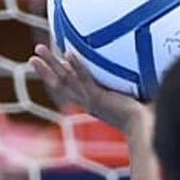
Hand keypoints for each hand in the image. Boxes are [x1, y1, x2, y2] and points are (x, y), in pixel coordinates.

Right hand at [29, 44, 151, 136]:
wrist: (146, 128)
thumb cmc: (143, 116)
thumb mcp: (130, 99)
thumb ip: (127, 88)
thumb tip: (139, 70)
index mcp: (92, 103)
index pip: (70, 87)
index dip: (58, 76)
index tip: (50, 63)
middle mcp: (87, 102)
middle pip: (59, 84)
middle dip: (45, 71)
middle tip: (33, 57)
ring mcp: (91, 100)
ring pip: (65, 79)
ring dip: (51, 64)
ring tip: (37, 51)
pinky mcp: (98, 98)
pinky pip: (85, 79)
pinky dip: (77, 66)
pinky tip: (69, 52)